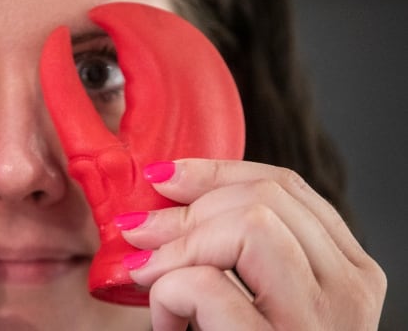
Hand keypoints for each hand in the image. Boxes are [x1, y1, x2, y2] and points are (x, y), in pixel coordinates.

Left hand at [117, 159, 386, 329]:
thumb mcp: (255, 293)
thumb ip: (234, 247)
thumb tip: (165, 194)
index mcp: (346, 273)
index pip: (286, 188)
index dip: (215, 172)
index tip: (163, 177)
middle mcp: (347, 297)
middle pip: (265, 201)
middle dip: (185, 211)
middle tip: (140, 236)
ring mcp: (318, 327)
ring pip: (249, 228)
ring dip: (178, 248)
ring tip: (151, 280)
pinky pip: (209, 288)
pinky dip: (169, 296)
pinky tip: (166, 325)